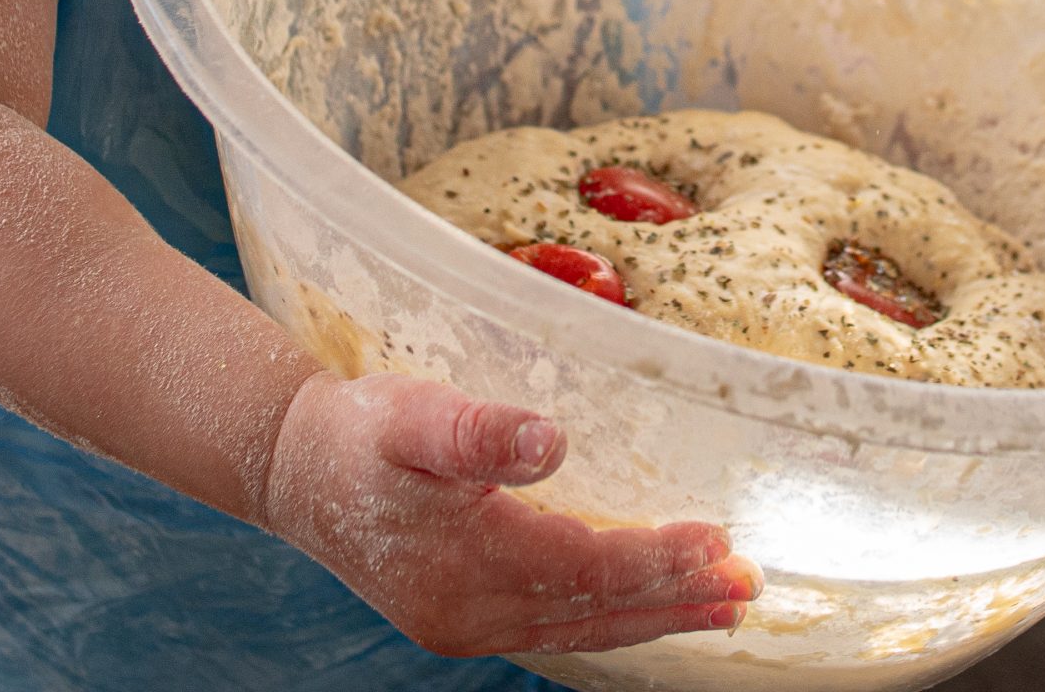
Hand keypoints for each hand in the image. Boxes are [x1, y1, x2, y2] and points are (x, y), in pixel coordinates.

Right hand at [262, 372, 759, 655]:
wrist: (295, 470)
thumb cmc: (359, 431)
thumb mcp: (414, 414)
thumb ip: (481, 432)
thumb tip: (553, 441)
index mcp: (465, 560)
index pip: (586, 567)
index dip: (655, 557)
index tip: (718, 541)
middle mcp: (470, 610)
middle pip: (596, 612)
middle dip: (676, 599)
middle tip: (749, 586)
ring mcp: (466, 624)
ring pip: (582, 630)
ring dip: (655, 617)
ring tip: (722, 607)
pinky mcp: (465, 619)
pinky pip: (557, 629)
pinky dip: (612, 620)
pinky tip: (647, 610)